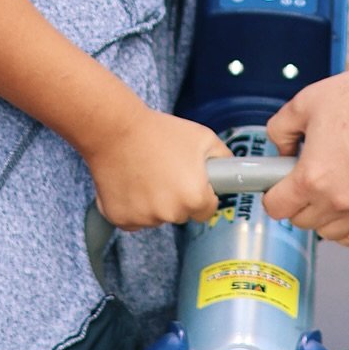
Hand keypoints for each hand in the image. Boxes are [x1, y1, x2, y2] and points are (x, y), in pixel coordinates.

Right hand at [84, 104, 229, 228]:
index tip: (193, 182)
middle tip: (166, 171)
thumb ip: (224, 159)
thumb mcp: (203, 138)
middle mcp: (170, 213)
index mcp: (194, 197)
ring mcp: (143, 219)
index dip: (202, 195)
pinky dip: (133, 206)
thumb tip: (232, 172)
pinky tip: (130, 182)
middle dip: (178, 198)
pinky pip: (134, 219)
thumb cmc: (160, 132)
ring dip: (154, 202)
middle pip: (181, 214)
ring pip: (157, 217)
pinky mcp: (121, 219)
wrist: (115, 130)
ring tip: (146, 172)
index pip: (207, 211)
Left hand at [263, 55, 348, 244]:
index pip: (276, 208)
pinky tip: (345, 205)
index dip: (272, 194)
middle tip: (304, 176)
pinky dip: (347, 226)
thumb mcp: (304, 103)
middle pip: (301, 221)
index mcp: (313, 176)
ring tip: (328, 186)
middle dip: (297, 200)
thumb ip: (280, 131)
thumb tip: (280, 151)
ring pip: (328, 232)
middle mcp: (338, 199)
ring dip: (321, 215)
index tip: (277, 185)